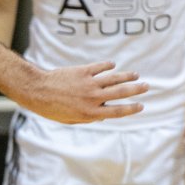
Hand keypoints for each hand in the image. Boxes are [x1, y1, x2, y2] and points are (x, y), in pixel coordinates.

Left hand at [21, 61, 146, 123]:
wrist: (37, 91)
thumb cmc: (51, 109)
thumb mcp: (70, 119)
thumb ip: (88, 118)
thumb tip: (103, 115)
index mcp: (91, 113)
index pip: (118, 111)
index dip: (131, 109)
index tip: (141, 106)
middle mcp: (93, 98)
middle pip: (121, 93)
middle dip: (136, 90)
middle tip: (146, 86)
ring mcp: (89, 84)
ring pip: (114, 78)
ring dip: (127, 76)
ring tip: (136, 75)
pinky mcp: (83, 72)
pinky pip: (100, 68)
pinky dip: (108, 66)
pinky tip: (113, 65)